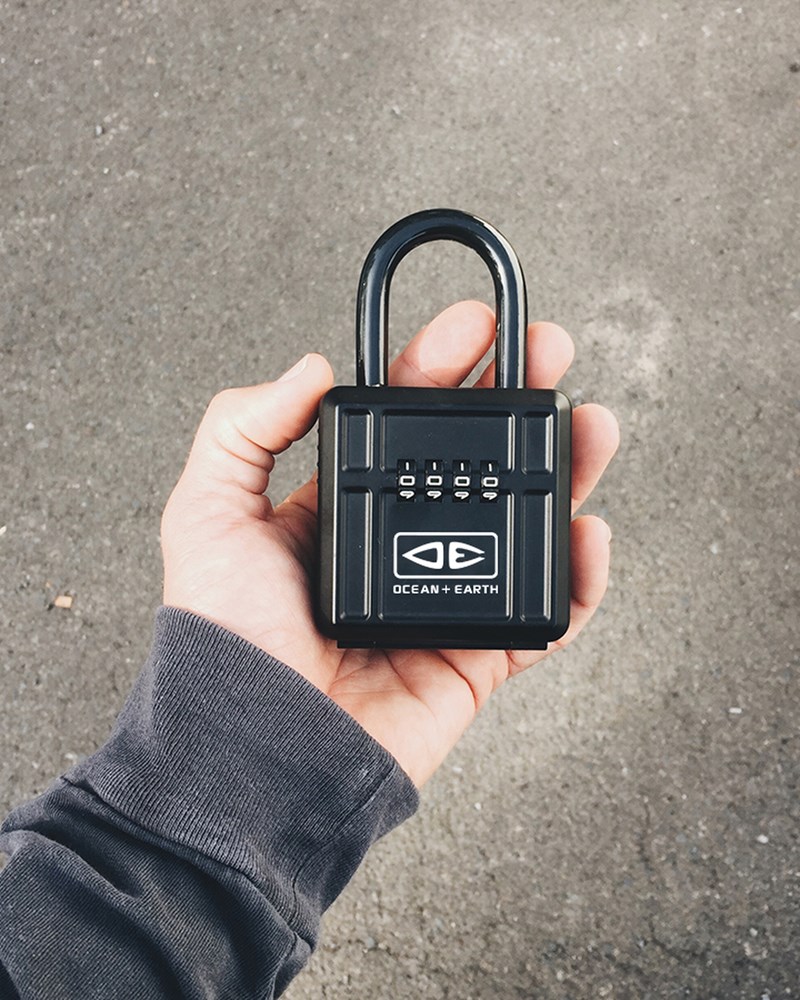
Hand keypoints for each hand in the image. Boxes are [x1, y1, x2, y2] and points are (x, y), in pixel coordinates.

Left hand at [161, 302, 618, 785]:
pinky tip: (589, 535)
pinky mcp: (474, 659)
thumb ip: (243, 428)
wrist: (252, 752)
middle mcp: (397, 547)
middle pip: (475, 464)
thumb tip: (311, 366)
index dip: (443, 370)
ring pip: (521, 526)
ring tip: (591, 426)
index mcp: (341, 510)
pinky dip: (577, 580)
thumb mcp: (206, 513)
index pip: (405, 425)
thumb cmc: (220, 642)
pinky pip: (542, 616)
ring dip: (565, 474)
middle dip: (518, 406)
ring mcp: (441, 600)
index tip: (478, 326)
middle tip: (550, 356)